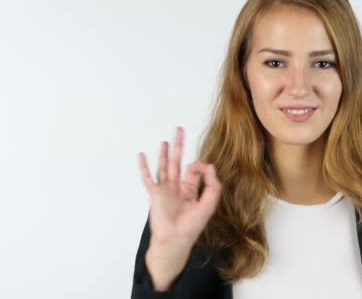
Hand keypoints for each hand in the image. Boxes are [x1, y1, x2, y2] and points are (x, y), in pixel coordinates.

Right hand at [138, 126, 222, 248]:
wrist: (175, 239)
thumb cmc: (192, 226)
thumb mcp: (209, 204)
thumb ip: (213, 185)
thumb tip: (210, 166)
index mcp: (191, 191)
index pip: (195, 171)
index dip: (201, 166)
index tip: (205, 168)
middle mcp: (177, 188)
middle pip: (178, 162)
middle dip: (179, 146)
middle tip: (180, 130)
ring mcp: (165, 190)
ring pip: (164, 166)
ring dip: (164, 153)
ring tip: (166, 140)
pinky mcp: (155, 193)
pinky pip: (148, 177)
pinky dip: (144, 166)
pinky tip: (142, 155)